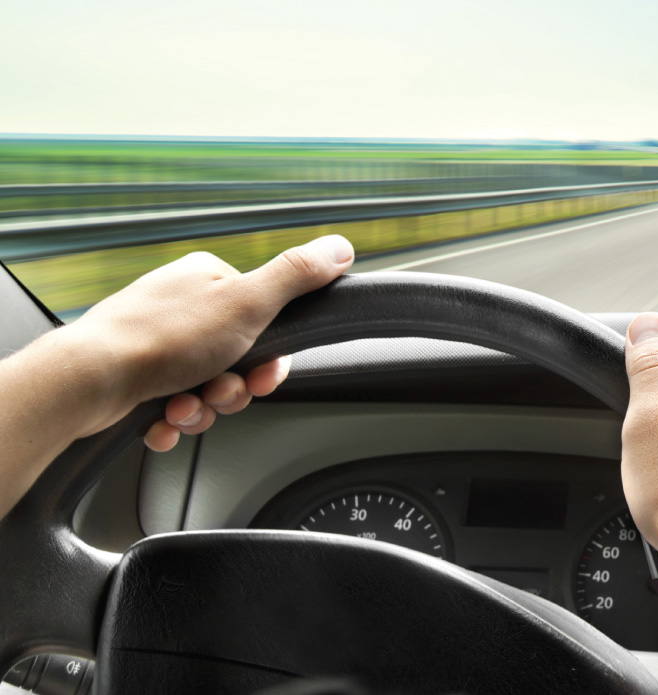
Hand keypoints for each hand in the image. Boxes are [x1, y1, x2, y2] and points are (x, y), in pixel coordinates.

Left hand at [60, 235, 354, 450]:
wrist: (89, 382)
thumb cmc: (162, 339)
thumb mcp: (248, 302)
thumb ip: (296, 276)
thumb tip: (340, 247)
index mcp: (208, 279)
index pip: (265, 320)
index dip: (270, 358)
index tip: (263, 375)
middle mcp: (181, 305)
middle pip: (238, 359)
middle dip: (233, 388)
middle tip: (218, 392)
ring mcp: (156, 341)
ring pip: (206, 387)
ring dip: (202, 408)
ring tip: (182, 406)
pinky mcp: (135, 376)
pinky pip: (172, 405)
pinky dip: (172, 419)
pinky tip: (163, 419)